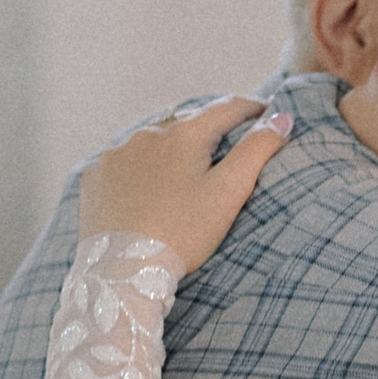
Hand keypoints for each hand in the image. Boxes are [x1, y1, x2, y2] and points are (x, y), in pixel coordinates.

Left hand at [78, 96, 293, 272]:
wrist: (123, 271)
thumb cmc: (183, 233)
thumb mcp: (229, 193)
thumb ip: (257, 150)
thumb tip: (282, 118)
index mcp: (184, 134)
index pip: (226, 108)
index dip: (251, 109)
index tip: (265, 112)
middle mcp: (147, 134)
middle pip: (188, 123)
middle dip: (209, 130)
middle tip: (227, 143)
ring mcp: (116, 154)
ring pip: (152, 141)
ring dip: (171, 148)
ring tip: (184, 169)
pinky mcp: (95, 176)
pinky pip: (124, 162)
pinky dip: (139, 168)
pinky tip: (146, 188)